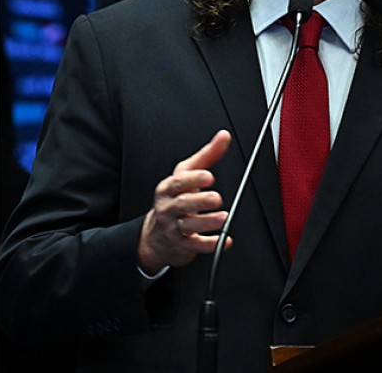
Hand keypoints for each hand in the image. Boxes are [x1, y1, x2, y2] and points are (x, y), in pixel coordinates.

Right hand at [137, 130, 232, 274]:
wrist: (156, 236)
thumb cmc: (175, 200)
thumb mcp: (186, 175)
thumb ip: (207, 155)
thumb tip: (224, 136)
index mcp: (169, 189)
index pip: (178, 182)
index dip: (193, 179)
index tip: (209, 176)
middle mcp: (168, 208)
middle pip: (182, 204)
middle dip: (199, 201)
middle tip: (216, 198)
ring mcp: (173, 228)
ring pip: (188, 226)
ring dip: (207, 222)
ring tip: (224, 218)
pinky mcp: (182, 246)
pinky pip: (196, 246)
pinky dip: (211, 244)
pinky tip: (225, 240)